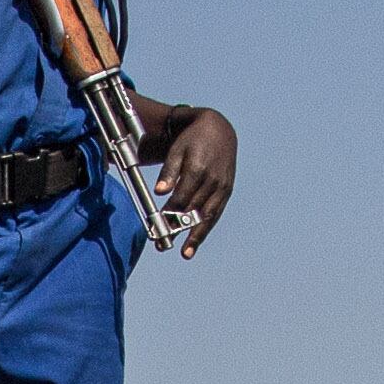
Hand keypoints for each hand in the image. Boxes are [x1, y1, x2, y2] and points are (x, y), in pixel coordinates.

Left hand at [147, 104, 237, 245]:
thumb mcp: (177, 150)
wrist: (219, 130)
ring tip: (186, 253)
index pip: (181, 197)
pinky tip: (196, 241)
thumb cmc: (192, 140)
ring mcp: (222, 187)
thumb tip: (159, 192)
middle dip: (178, 229)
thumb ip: (168, 172)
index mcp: (198, 169)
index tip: (157, 225)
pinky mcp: (227, 191)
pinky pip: (216, 213)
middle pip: (193, 210)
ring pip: (208, 216)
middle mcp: (213, 181)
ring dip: (196, 236)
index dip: (169, 213)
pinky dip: (206, 228)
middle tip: (163, 245)